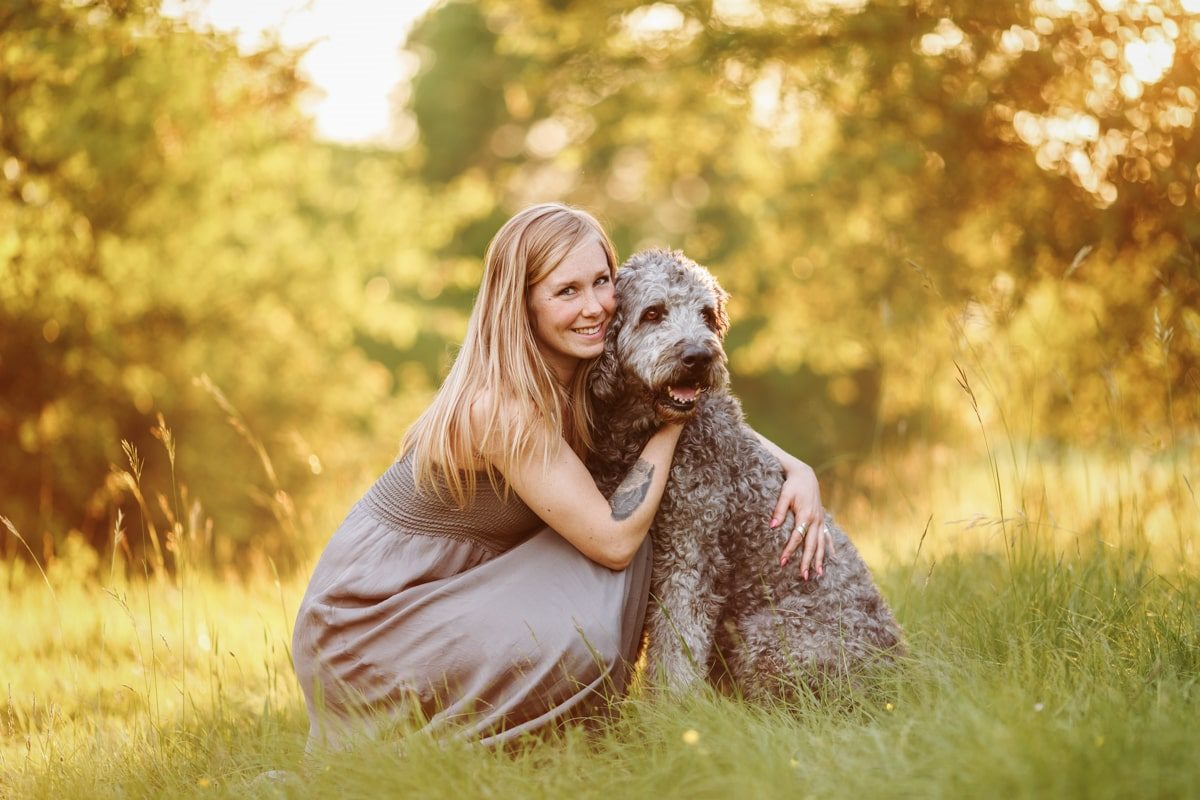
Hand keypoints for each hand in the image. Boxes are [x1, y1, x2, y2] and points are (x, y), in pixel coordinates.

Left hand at [771, 459, 831, 579]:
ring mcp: (820, 520)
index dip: (790, 550)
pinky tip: (831, 558)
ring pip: (821, 543)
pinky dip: (828, 547)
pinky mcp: (822, 519)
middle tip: (803, 577)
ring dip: (819, 559)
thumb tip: (772, 526)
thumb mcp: (784, 494)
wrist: (805, 474)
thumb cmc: (792, 484)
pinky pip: (827, 536)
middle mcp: (815, 520)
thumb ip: (779, 510)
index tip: (783, 562)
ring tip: (818, 574)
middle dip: (807, 561)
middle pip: (812, 545)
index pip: (797, 537)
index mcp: (806, 515)